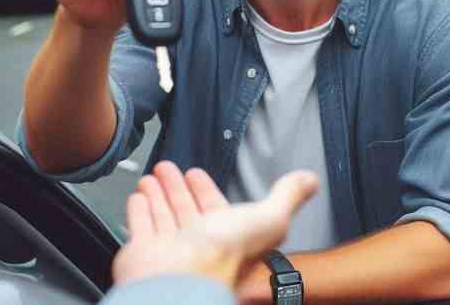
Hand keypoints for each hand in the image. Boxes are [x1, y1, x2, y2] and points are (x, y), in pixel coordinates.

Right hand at [112, 161, 317, 288]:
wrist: (179, 281)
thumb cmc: (223, 255)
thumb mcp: (268, 219)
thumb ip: (287, 197)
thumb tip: (311, 180)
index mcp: (223, 235)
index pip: (213, 207)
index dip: (204, 190)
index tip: (195, 174)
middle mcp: (195, 242)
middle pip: (185, 209)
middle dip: (177, 187)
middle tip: (168, 168)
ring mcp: (167, 248)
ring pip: (162, 214)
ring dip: (158, 193)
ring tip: (152, 176)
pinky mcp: (142, 251)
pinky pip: (140, 224)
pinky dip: (139, 209)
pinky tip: (139, 196)